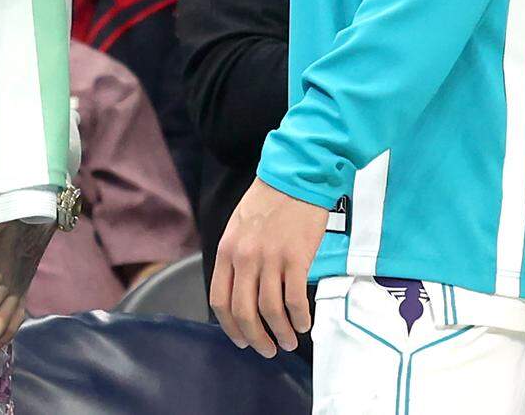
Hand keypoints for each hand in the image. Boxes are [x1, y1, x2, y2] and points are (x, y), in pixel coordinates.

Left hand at [210, 177, 327, 358]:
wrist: (296, 176)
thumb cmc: (269, 200)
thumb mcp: (239, 226)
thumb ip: (236, 257)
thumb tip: (241, 293)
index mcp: (227, 250)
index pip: (220, 300)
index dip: (230, 328)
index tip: (242, 340)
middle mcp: (245, 257)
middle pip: (245, 312)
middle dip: (256, 338)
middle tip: (267, 349)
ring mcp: (271, 258)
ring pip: (270, 311)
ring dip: (281, 333)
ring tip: (288, 340)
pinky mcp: (296, 257)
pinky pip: (295, 299)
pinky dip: (299, 318)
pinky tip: (304, 323)